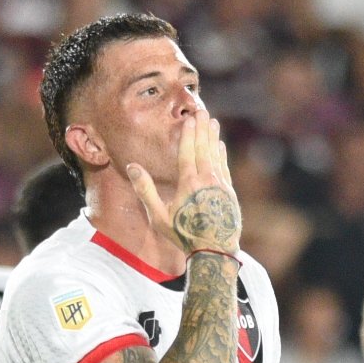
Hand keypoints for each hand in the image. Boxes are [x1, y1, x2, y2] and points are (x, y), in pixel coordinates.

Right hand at [126, 109, 240, 257]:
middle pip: (204, 148)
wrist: (215, 251)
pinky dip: (222, 155)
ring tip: (212, 121)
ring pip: (216, 156)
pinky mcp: (230, 193)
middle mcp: (207, 180)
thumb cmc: (183, 236)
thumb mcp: (159, 217)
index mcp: (189, 184)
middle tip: (202, 111)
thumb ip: (146, 191)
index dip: (189, 134)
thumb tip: (133, 167)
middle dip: (202, 128)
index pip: (188, 151)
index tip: (190, 118)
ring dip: (213, 137)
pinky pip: (224, 168)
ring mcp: (221, 186)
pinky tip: (220, 146)